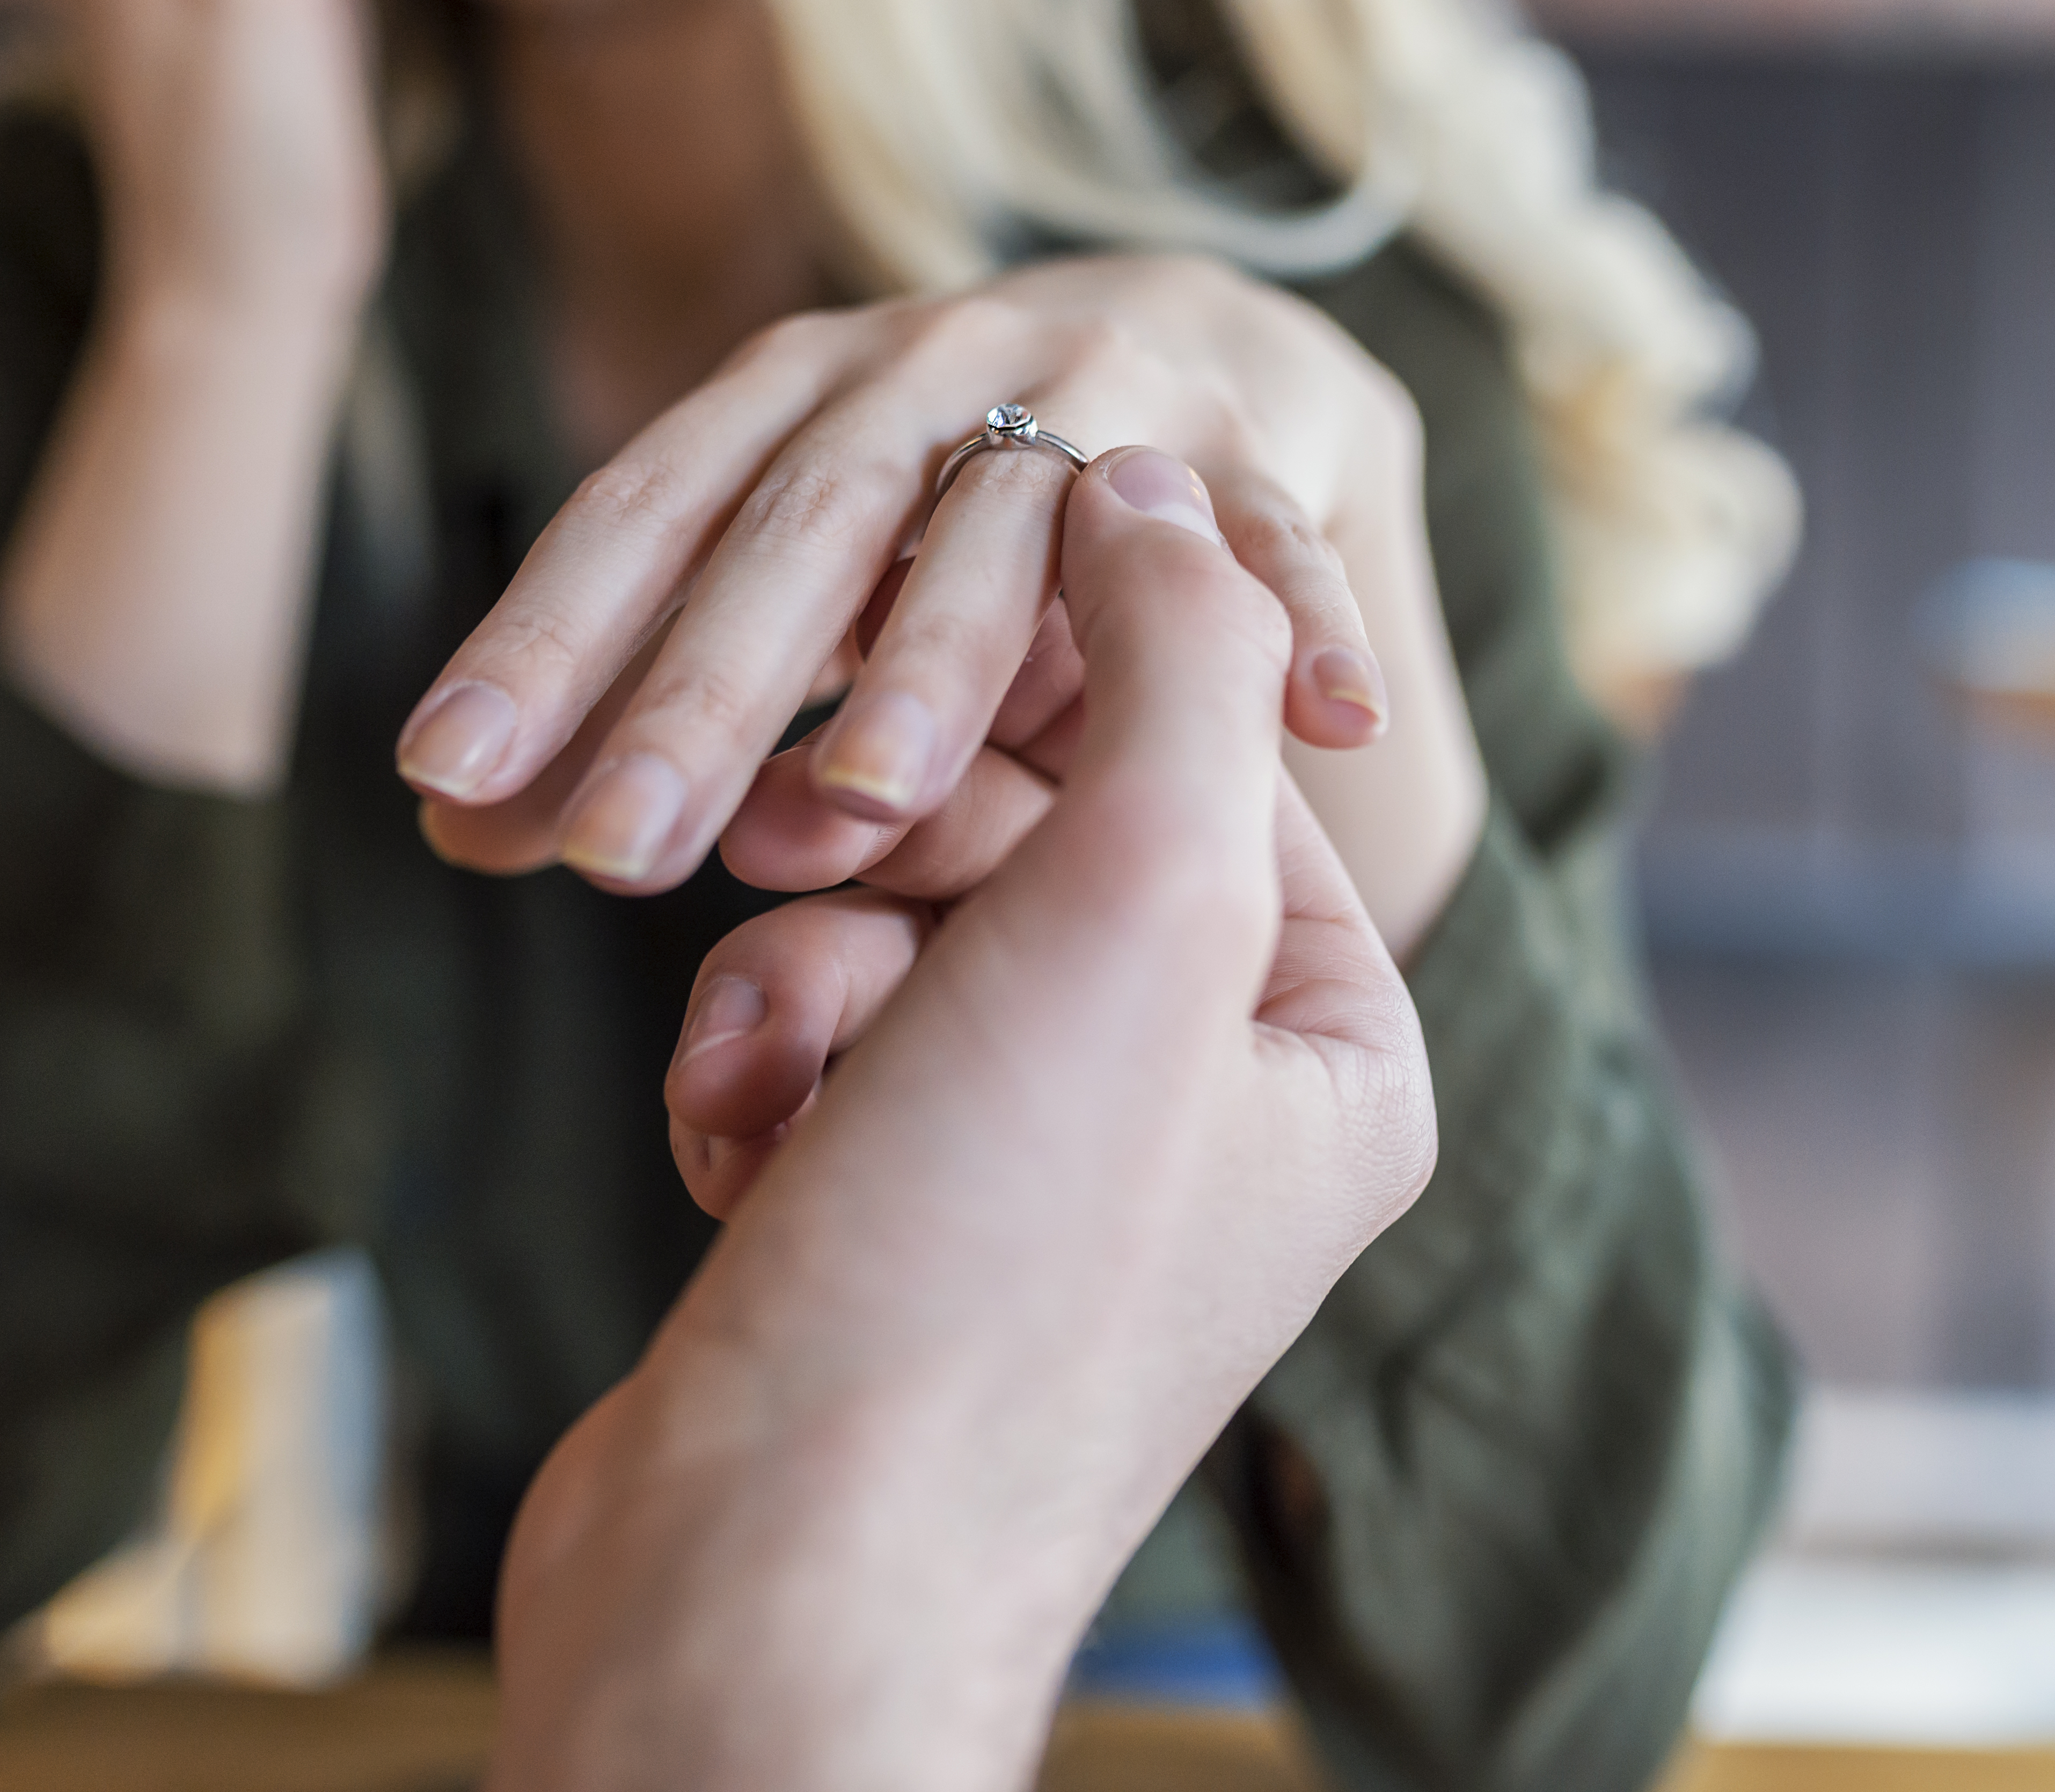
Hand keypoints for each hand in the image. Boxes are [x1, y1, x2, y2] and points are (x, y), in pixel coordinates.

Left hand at [403, 254, 1488, 947]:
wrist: (1173, 333)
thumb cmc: (929, 492)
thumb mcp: (786, 560)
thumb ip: (637, 686)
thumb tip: (448, 827)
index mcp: (796, 389)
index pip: (645, 509)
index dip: (542, 643)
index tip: (441, 787)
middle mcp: (933, 367)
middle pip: (808, 527)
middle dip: (706, 692)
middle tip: (607, 859)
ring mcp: (1101, 396)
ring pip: (1015, 534)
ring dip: (942, 665)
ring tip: (861, 805)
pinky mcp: (1254, 443)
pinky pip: (1278, 541)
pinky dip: (1302, 623)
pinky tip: (1331, 730)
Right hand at [489, 450, 1436, 1791]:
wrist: (775, 1568)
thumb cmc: (996, 1255)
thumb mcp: (1145, 900)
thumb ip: (1176, 658)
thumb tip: (1153, 486)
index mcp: (1317, 1050)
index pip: (1193, 761)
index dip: (1040, 706)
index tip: (922, 716)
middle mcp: (1191, 1117)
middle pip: (1022, 842)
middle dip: (885, 853)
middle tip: (798, 863)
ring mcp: (1025, 1182)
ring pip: (876, 931)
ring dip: (794, 971)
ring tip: (779, 1077)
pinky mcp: (869, 1225)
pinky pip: (796, 1045)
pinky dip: (747, 1072)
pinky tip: (737, 1156)